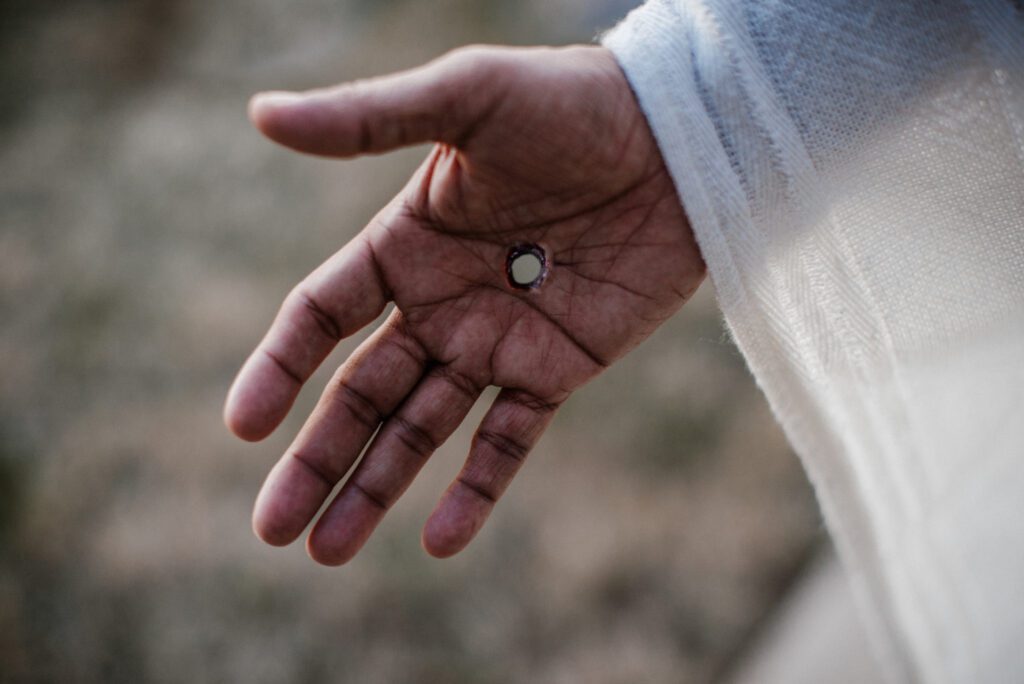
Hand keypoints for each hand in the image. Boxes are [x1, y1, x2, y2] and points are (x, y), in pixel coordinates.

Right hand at [224, 45, 704, 564]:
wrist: (678, 140)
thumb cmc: (571, 104)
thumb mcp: (466, 97)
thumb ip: (368, 118)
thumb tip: (261, 114)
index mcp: (404, 245)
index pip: (321, 317)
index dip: (279, 369)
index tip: (243, 426)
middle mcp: (439, 302)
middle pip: (360, 394)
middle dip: (316, 459)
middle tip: (271, 527)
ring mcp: (496, 342)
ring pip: (421, 429)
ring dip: (375, 489)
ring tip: (326, 550)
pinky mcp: (557, 368)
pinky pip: (509, 440)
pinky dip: (477, 489)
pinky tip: (439, 542)